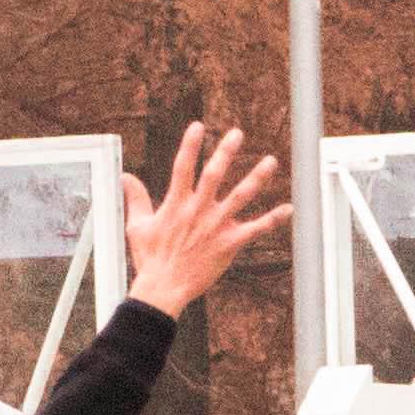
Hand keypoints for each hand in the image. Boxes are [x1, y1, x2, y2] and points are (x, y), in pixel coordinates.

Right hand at [121, 122, 291, 316]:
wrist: (163, 288)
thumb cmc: (149, 259)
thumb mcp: (136, 226)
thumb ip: (135, 198)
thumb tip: (125, 176)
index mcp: (176, 203)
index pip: (182, 167)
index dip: (190, 145)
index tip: (198, 125)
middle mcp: (198, 211)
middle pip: (214, 174)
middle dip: (226, 152)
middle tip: (237, 133)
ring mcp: (215, 226)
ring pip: (240, 196)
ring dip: (257, 178)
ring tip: (271, 161)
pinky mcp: (229, 244)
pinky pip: (255, 229)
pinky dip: (273, 219)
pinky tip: (288, 209)